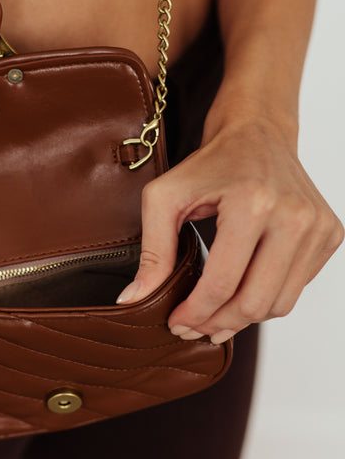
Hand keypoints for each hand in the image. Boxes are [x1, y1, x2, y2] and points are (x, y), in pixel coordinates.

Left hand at [117, 114, 342, 342]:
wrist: (257, 132)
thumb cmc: (209, 164)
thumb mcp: (165, 197)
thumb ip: (152, 250)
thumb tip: (133, 299)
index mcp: (252, 203)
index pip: (222, 284)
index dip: (195, 313)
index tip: (176, 322)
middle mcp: (293, 215)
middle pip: (254, 303)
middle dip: (218, 323)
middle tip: (194, 326)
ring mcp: (318, 226)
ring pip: (280, 304)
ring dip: (244, 318)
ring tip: (215, 313)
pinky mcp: (330, 233)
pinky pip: (297, 287)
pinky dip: (268, 296)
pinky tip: (242, 288)